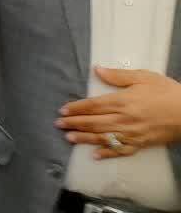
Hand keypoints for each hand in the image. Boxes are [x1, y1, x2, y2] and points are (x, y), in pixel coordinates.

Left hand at [56, 67, 180, 158]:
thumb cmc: (166, 92)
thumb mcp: (143, 77)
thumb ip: (118, 75)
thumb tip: (97, 69)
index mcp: (122, 101)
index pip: (92, 105)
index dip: (76, 108)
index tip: (63, 111)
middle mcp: (123, 119)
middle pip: (93, 122)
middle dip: (74, 123)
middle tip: (58, 125)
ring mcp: (132, 134)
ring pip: (103, 137)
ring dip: (84, 138)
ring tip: (69, 138)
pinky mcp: (141, 144)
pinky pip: (121, 150)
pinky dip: (107, 153)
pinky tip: (94, 155)